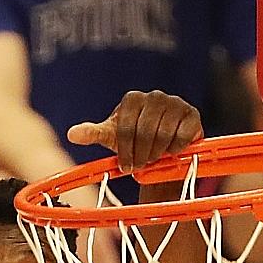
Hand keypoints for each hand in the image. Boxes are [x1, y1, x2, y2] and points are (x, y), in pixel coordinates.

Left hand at [68, 91, 202, 173]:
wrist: (161, 148)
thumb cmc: (133, 141)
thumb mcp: (111, 138)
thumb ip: (93, 133)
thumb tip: (71, 134)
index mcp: (132, 99)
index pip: (125, 128)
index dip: (126, 151)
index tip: (126, 166)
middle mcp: (154, 96)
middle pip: (145, 131)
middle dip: (142, 154)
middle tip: (142, 164)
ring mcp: (175, 103)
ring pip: (163, 134)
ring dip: (158, 153)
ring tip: (155, 157)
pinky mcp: (192, 114)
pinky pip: (182, 135)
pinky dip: (175, 149)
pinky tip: (171, 151)